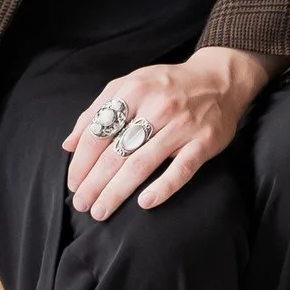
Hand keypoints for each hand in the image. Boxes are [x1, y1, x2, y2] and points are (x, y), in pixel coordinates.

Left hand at [61, 45, 272, 221]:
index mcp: (135, 89)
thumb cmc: (168, 85)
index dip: (81, 161)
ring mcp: (183, 125)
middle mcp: (158, 106)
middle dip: (94, 183)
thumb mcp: (131, 85)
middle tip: (82, 204)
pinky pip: (182, 169)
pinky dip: (163, 187)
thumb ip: (98, 111)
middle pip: (116, 152)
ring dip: (117, 191)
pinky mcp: (205, 141)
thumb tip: (68, 145)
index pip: (99, 132)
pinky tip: (144, 203)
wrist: (221, 78)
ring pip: (142, 164)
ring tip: (101, 211)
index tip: (73, 183)